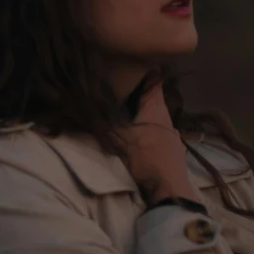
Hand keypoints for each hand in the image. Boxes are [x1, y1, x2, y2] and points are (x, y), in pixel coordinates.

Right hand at [115, 74, 193, 204]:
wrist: (170, 190)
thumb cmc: (146, 158)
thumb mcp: (119, 140)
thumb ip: (103, 124)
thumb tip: (81, 109)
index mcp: (156, 108)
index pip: (154, 79)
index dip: (144, 69)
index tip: (130, 63)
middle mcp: (167, 117)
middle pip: (152, 99)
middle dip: (137, 94)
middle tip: (118, 89)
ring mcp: (172, 135)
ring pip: (154, 117)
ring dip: (141, 114)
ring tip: (123, 113)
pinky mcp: (171, 150)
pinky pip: (156, 133)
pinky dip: (146, 130)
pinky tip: (136, 136)